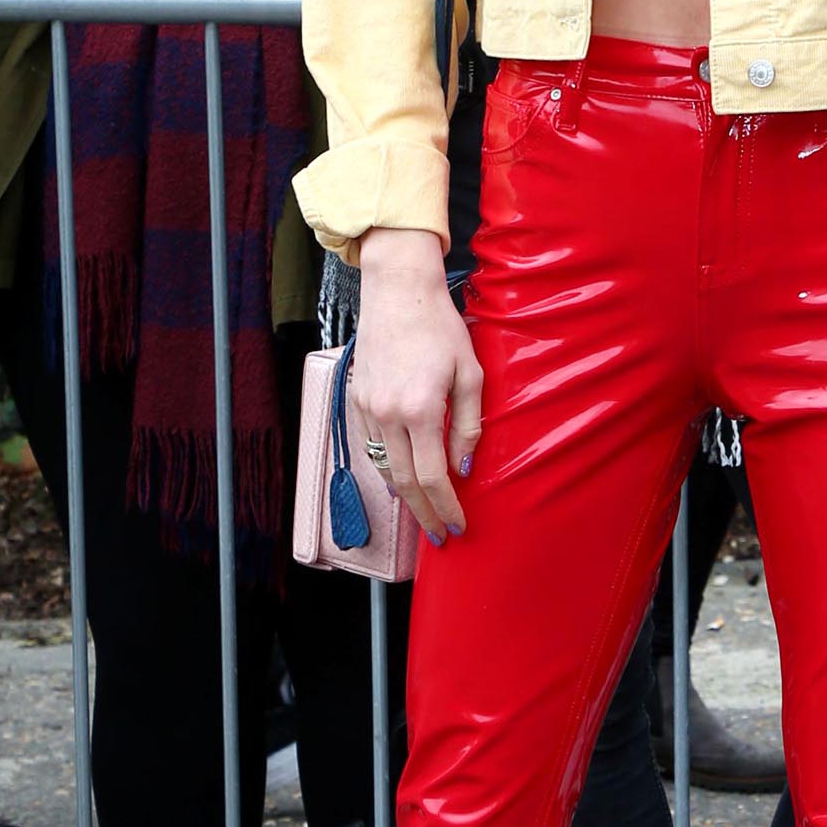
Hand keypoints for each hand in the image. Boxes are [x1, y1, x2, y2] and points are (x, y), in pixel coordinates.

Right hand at [349, 227, 482, 542]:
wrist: (398, 292)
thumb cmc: (441, 327)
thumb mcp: (470, 374)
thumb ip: (469, 424)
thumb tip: (464, 467)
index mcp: (421, 409)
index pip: (433, 477)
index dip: (446, 507)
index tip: (457, 527)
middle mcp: (388, 414)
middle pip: (404, 482)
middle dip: (424, 513)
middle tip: (439, 535)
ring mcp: (368, 407)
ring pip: (384, 466)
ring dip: (405, 495)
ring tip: (424, 512)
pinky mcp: (356, 399)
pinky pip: (372, 444)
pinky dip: (388, 466)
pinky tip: (403, 477)